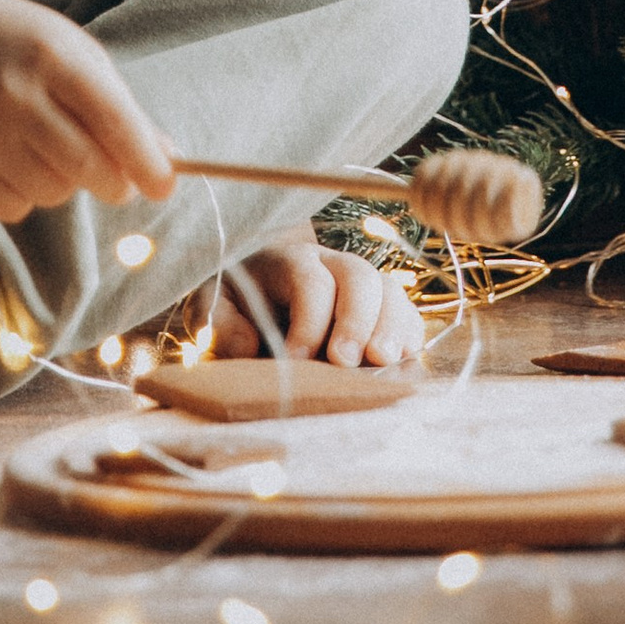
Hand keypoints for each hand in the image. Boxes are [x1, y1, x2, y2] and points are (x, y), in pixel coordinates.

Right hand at [0, 0, 172, 222]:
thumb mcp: (73, 53)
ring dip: (65, 184)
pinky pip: (13, 209)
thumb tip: (169, 163)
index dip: (146, 162)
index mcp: (53, 57)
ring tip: (46, 147)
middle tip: (118, 180)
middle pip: (87, 167)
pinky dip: (25, 195)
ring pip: (53, 194)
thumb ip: (120, 106)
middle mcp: (13, 93)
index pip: (114, 121)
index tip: (165, 187)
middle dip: (115, 182)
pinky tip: (11, 157)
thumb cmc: (18, 43)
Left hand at [213, 242, 424, 368]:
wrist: (261, 292)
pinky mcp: (383, 310)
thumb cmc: (240, 303)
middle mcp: (332, 264)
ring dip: (391, 327)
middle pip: (359, 276)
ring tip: (383, 362)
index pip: (310, 279)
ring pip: (390, 291)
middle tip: (345, 361)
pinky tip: (403, 363)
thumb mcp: (215, 305)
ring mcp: (363, 285)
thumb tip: (249, 345)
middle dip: (355, 319)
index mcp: (289, 261)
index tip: (295, 360)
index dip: (308, 320)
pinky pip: (408, 314)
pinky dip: (410, 337)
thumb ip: (219, 322)